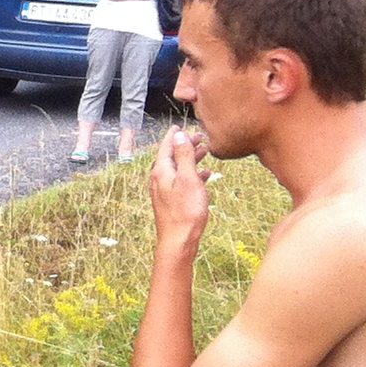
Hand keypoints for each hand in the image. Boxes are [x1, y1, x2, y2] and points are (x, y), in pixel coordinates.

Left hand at [149, 126, 211, 255]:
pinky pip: (182, 182)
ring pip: (179, 168)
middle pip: (172, 156)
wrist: (179, 241)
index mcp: (161, 171)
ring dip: (191, 158)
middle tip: (201, 136)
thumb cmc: (185, 211)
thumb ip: (184, 156)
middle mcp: (159, 179)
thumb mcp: (188, 179)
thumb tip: (178, 135)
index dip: (174, 135)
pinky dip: (193, 174)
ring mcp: (165, 191)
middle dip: (186, 145)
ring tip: (206, 151)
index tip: (179, 125)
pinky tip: (206, 174)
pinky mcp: (172, 201)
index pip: (166, 147)